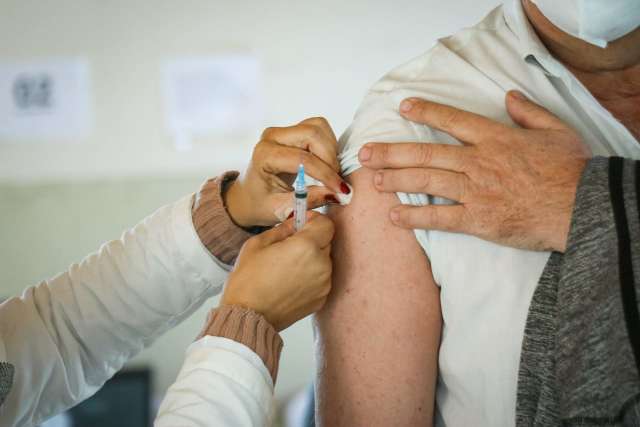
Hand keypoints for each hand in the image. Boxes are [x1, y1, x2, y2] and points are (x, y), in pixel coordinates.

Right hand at [221, 211, 334, 330]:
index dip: (314, 220)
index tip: (302, 223)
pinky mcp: (321, 299)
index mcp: (306, 247)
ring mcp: (323, 284)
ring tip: (287, 267)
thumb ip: (282, 229)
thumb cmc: (248, 281)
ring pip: (324, 261)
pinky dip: (310, 276)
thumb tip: (294, 223)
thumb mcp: (257, 244)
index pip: (326, 224)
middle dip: (311, 239)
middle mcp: (321, 265)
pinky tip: (290, 281)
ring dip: (311, 259)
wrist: (249, 316)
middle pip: (326, 241)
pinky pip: (321, 279)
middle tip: (289, 246)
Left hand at [225, 117, 350, 226]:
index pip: (303, 159)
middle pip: (313, 134)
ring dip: (331, 150)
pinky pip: (319, 129)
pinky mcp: (293, 130)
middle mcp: (272, 137)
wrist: (249, 196)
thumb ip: (309, 201)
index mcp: (264, 156)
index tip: (340, 190)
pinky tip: (326, 164)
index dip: (326, 174)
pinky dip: (329, 145)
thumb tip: (337, 194)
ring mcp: (282, 131)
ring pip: (318, 127)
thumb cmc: (260, 204)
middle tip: (336, 181)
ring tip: (331, 173)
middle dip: (330, 158)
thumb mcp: (282, 210)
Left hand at [358, 91, 590, 251]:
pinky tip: (394, 216)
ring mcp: (474, 191)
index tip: (403, 107)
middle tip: (366, 152)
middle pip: (425, 153)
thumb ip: (529, 112)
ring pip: (425, 181)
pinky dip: (414, 216)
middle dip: (391, 151)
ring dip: (395, 179)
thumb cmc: (570, 170)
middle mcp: (477, 162)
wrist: (581, 207)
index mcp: (494, 138)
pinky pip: (438, 217)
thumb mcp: (556, 130)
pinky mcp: (477, 219)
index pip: (452, 120)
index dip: (425, 112)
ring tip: (373, 180)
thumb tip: (509, 96)